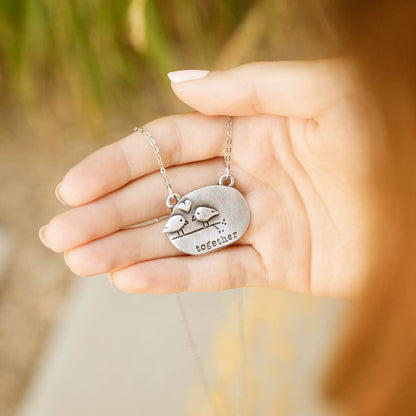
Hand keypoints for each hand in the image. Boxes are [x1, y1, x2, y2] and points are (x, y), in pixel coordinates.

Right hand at [40, 59, 375, 297]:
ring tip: (80, 261)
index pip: (168, 148)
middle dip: (110, 215)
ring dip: (129, 249)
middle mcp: (246, 177)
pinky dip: (175, 278)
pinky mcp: (277, 265)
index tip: (73, 187)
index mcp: (250, 132)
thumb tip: (179, 83)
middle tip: (61, 235)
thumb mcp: (322, 92)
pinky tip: (129, 279)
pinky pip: (218, 272)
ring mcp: (259, 223)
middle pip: (165, 196)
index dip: (118, 165)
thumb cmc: (387, 134)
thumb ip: (250, 88)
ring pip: (182, 238)